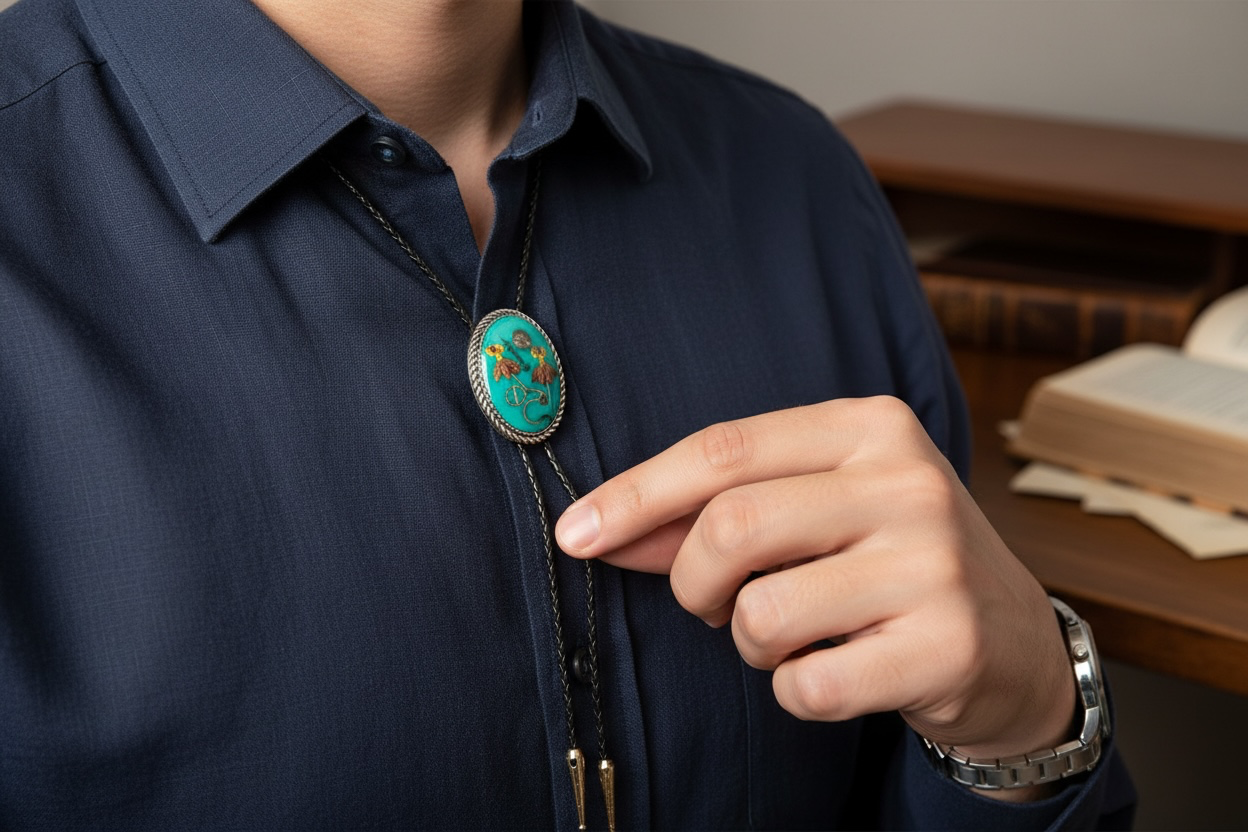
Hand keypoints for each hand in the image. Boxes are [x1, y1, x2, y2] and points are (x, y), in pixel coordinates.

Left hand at [555, 397, 1074, 799]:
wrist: (1014, 641)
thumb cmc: (889, 561)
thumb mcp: (818, 510)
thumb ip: (716, 511)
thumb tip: (600, 529)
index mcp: (870, 427)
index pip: (723, 451)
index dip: (635, 495)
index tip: (574, 534)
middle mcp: (907, 483)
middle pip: (731, 526)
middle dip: (691, 581)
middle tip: (711, 603)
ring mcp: (932, 565)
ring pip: (761, 614)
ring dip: (750, 642)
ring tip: (796, 634)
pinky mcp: (946, 647)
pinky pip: (806, 685)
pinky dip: (796, 690)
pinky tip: (839, 669)